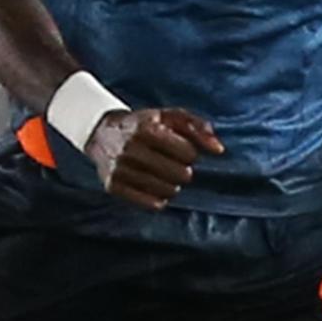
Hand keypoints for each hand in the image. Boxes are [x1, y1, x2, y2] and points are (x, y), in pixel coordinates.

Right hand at [86, 107, 223, 210]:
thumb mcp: (170, 117)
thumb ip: (198, 128)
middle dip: (183, 170)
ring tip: (163, 174)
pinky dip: (159, 198)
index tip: (180, 150)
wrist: (102, 133)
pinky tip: (156, 187)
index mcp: (146, 128)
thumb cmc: (144, 124)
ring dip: (172, 185)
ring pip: (167, 191)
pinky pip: (150, 203)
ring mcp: (120, 168)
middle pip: (180, 174)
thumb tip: (219, 150)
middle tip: (173, 164)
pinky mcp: (113, 185)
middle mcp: (130, 148)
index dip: (189, 153)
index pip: (187, 153)